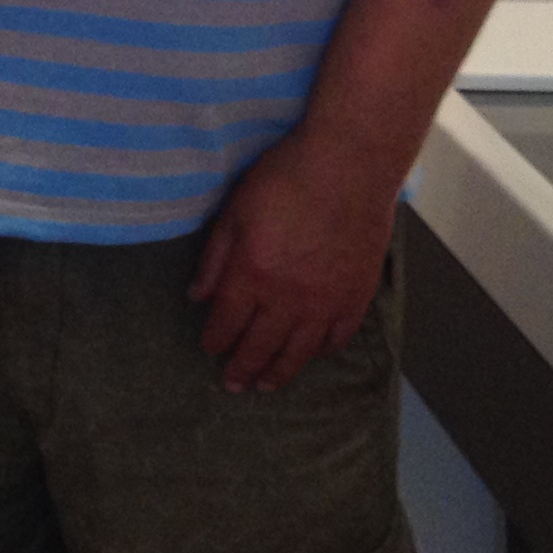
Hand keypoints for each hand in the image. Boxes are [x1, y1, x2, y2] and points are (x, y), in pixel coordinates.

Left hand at [187, 133, 395, 391]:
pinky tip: (313, 354)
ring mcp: (325, 302)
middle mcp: (288, 298)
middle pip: (260, 346)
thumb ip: (215, 257)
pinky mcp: (356, 297)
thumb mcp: (236, 210)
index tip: (210, 350)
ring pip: (298, 352)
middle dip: (242, 368)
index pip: (227, 322)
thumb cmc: (286, 178)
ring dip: (279, 373)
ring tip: (266, 386)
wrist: (349, 166)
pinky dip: (322, 351)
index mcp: (252, 275)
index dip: (216, 341)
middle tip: (233, 384)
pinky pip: (337, 337)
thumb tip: (196, 296)